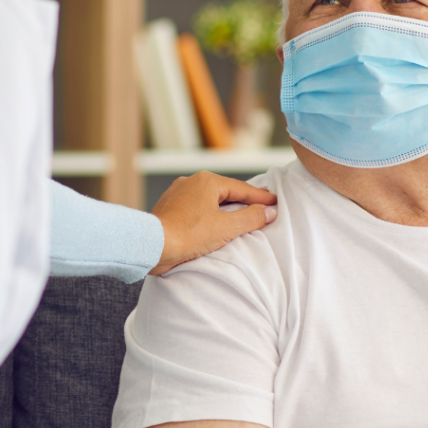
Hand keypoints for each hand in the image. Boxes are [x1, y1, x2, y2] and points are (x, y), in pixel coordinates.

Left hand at [149, 172, 277, 274]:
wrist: (151, 245)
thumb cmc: (187, 234)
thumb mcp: (225, 228)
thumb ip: (250, 218)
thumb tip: (268, 212)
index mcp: (207, 181)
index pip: (242, 189)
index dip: (261, 197)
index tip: (275, 201)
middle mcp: (191, 182)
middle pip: (225, 192)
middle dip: (243, 200)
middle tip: (261, 205)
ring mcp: (177, 194)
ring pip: (209, 200)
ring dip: (225, 208)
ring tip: (240, 215)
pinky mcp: (169, 208)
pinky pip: (195, 208)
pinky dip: (208, 214)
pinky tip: (213, 223)